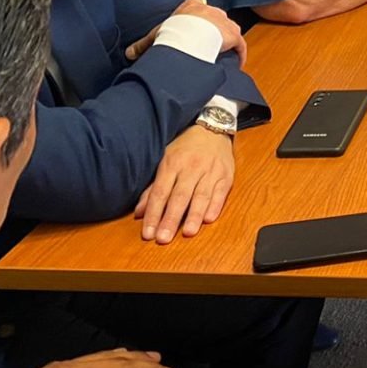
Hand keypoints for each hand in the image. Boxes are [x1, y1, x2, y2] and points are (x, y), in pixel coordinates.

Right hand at [125, 0, 245, 64]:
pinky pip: (240, 45)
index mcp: (193, 6)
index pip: (197, 0)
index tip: (195, 20)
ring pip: (229, 29)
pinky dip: (239, 54)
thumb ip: (143, 44)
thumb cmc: (173, 32)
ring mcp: (225, 22)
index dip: (197, 9)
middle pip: (215, 17)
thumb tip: (129, 53)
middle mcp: (212, 10)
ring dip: (227, 40)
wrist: (191, 34)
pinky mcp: (234, 35)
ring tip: (220, 54)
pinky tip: (236, 63)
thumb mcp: (155, 36)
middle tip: (207, 44)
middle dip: (213, 29)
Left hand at [135, 125, 234, 243]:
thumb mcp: (165, 160)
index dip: (153, 214)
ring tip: (187, 232)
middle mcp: (191, 167)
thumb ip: (153, 187)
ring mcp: (210, 171)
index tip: (148, 233)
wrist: (212, 129)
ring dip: (194, 216)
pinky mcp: (226, 175)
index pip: (160, 193)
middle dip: (171, 219)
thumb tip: (140, 213)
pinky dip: (215, 205)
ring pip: (201, 196)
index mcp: (172, 164)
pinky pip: (220, 192)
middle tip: (163, 238)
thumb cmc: (185, 148)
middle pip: (179, 197)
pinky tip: (209, 219)